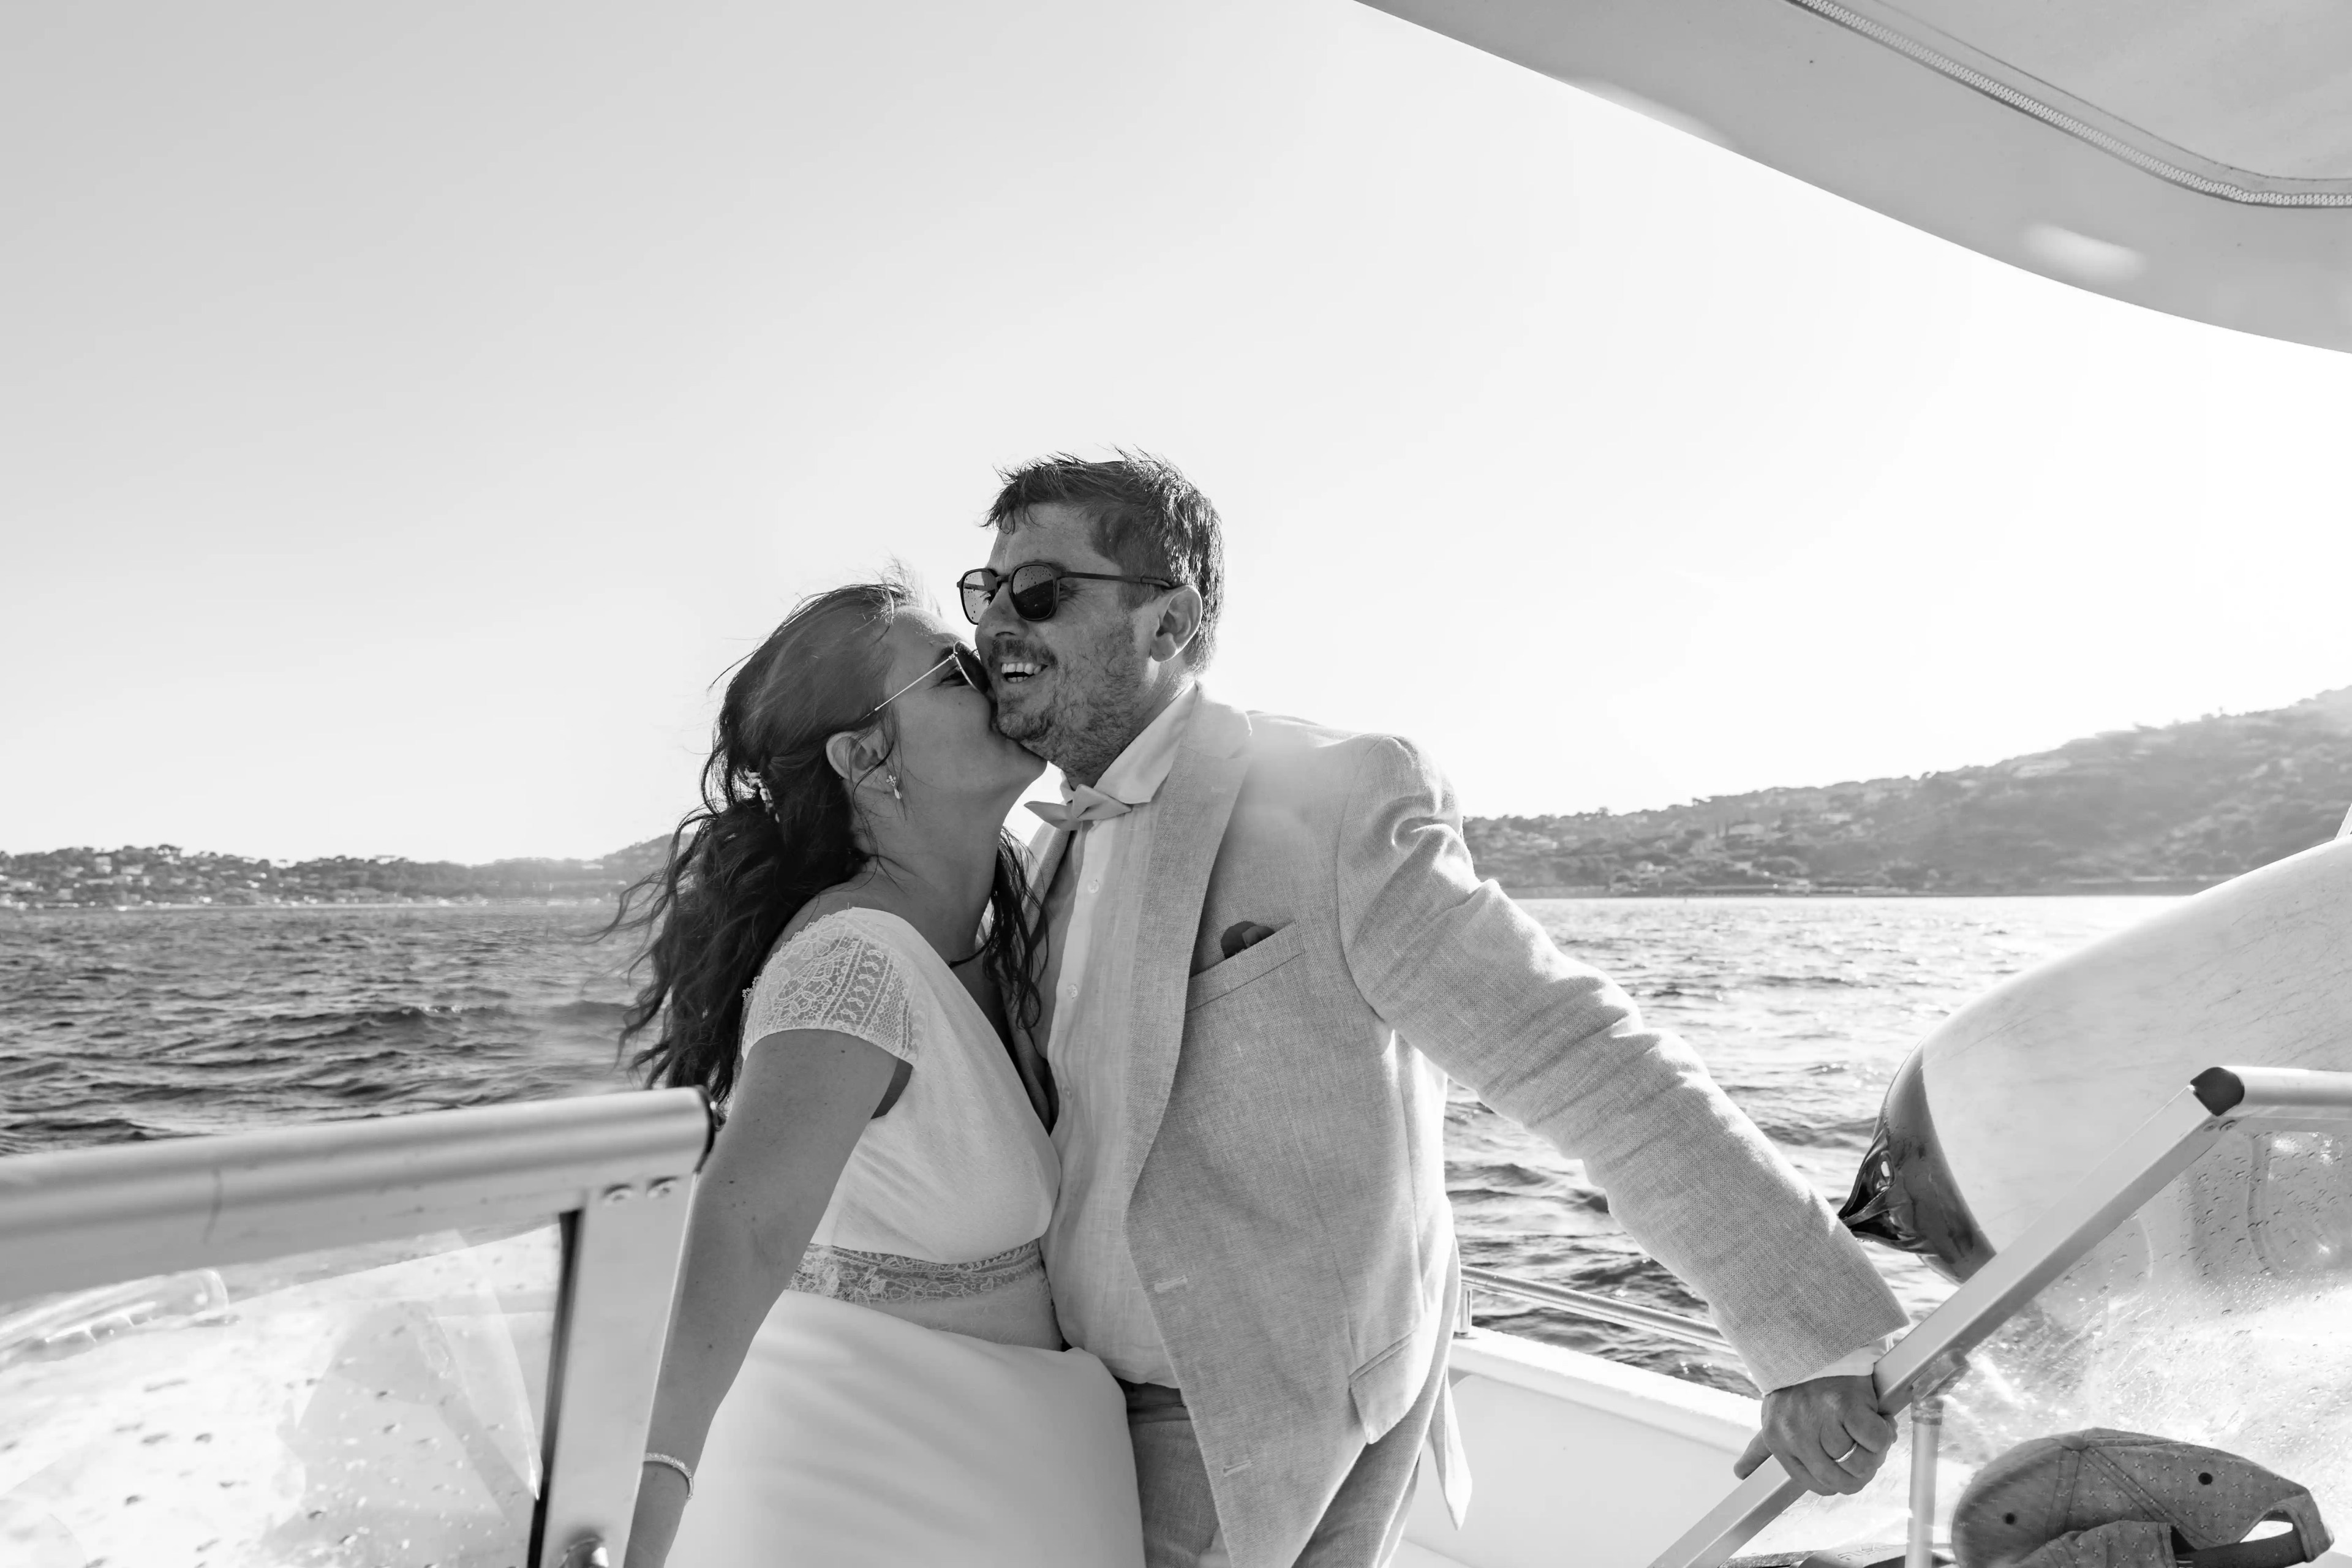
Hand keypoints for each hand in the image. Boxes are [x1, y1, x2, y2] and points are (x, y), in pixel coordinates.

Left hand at [1732, 1374, 1895, 1494]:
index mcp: (1777, 1440)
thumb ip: (1758, 1449)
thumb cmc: (1797, 1381)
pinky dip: (1882, 1434)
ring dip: (1874, 1452)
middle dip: (1861, 1472)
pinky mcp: (1845, 1405)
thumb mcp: (1772, 1416)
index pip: (1816, 1484)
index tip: (1849, 1464)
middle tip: (1868, 1451)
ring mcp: (1820, 1420)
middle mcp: (1794, 1435)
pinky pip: (1874, 1440)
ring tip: (1869, 1430)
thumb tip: (1741, 1473)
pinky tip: (1877, 1419)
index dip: (1840, 1479)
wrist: (1813, 1340)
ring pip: (1859, 1464)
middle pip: (1840, 1480)